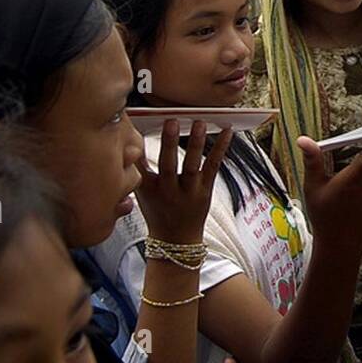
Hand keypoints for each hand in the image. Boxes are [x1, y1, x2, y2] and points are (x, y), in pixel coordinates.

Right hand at [135, 119, 233, 243]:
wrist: (175, 241)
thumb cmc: (157, 210)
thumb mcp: (140, 192)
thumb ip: (138, 168)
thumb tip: (133, 139)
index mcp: (148, 190)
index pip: (139, 166)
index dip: (136, 148)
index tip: (136, 128)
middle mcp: (168, 191)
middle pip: (168, 165)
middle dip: (168, 143)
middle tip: (170, 121)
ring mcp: (189, 192)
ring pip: (192, 166)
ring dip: (196, 144)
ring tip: (199, 123)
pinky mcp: (206, 191)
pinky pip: (213, 167)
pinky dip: (220, 148)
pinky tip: (227, 131)